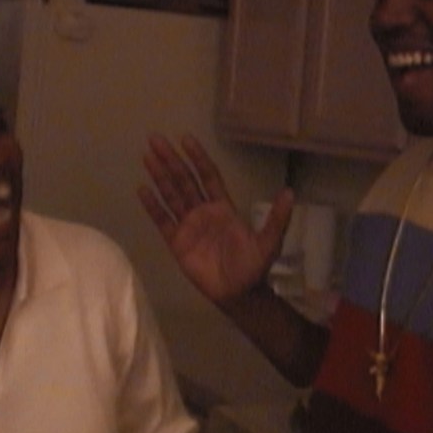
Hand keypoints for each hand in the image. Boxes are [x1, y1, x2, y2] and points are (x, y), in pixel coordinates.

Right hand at [138, 134, 293, 306]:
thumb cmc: (254, 266)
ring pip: (171, 195)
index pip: (207, 176)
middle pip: (184, 180)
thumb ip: (277, 218)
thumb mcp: (270, 241)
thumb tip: (290, 192)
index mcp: (223, 206)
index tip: (186, 139)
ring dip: (159, 176)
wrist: (238, 293)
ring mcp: (188, 225)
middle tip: (155, 139)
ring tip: (147, 156)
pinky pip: (162, 220)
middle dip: (171, 160)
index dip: (197, 157)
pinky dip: (152, 205)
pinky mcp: (176, 241)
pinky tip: (142, 189)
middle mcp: (203, 210)